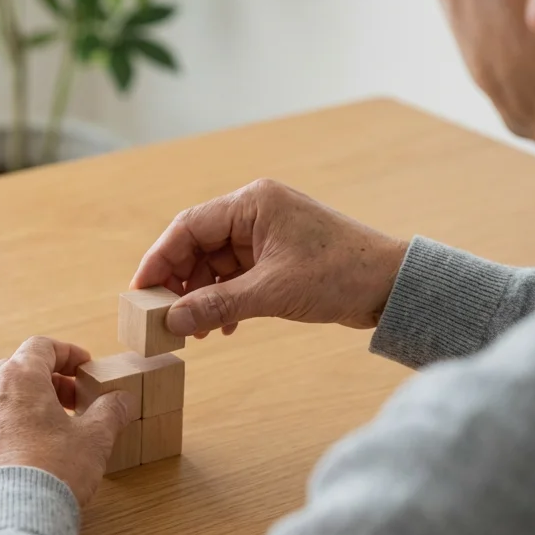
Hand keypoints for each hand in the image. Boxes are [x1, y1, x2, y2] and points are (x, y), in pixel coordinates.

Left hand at [0, 336, 136, 505]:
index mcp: (18, 378)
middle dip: (47, 382)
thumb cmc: (52, 471)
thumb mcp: (94, 439)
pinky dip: (2, 433)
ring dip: (23, 406)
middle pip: (17, 371)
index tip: (84, 367)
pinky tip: (21, 455)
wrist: (9, 518)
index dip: (67, 354)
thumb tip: (121, 400)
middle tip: (71, 402)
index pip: (42, 347)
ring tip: (46, 430)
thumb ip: (110, 412)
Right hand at [132, 179, 409, 337]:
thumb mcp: (272, 292)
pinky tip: (222, 328)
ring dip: (201, 297)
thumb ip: (217, 305)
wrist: (392, 286)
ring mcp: (266, 235)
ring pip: (214, 264)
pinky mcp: (276, 257)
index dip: (159, 260)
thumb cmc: (340, 275)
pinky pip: (235, 276)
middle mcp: (255, 212)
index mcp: (252, 203)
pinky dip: (224, 300)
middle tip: (164, 319)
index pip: (188, 227)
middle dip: (180, 284)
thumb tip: (172, 322)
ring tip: (194, 331)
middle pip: (197, 246)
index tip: (141, 292)